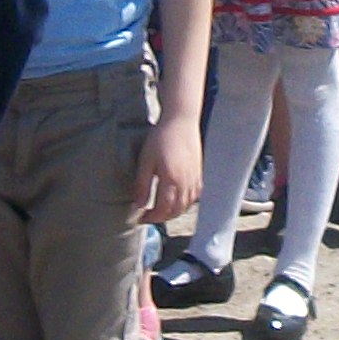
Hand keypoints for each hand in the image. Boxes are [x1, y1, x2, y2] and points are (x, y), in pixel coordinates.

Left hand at [137, 108, 203, 223]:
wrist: (181, 121)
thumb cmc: (161, 138)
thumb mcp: (146, 161)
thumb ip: (142, 185)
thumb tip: (139, 205)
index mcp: (171, 180)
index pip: (163, 209)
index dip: (152, 217)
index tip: (141, 217)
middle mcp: (185, 182)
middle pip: (176, 211)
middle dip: (162, 218)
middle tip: (150, 216)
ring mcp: (194, 178)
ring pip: (186, 205)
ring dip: (174, 212)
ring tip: (162, 210)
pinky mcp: (199, 173)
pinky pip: (195, 196)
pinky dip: (186, 203)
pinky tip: (177, 200)